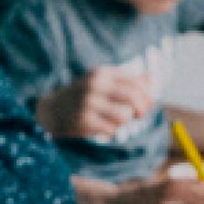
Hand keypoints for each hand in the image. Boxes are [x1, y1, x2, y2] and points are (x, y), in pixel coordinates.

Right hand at [34, 63, 153, 143]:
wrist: (51, 110)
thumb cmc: (83, 97)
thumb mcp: (102, 83)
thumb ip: (127, 81)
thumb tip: (152, 80)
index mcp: (102, 73)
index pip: (136, 82)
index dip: (147, 96)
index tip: (146, 104)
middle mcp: (95, 85)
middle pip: (133, 97)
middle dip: (141, 109)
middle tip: (138, 115)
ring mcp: (88, 103)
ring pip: (124, 115)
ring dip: (124, 122)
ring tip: (115, 121)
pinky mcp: (84, 120)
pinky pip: (111, 129)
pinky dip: (111, 131)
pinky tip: (102, 128)